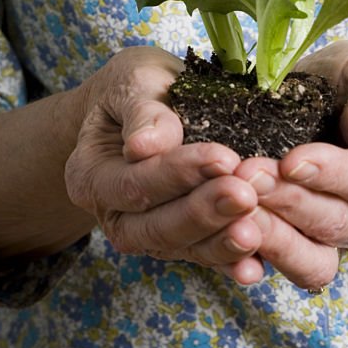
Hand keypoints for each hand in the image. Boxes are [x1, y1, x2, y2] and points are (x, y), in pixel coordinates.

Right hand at [64, 46, 267, 282]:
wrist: (145, 104)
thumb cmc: (139, 88)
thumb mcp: (134, 81)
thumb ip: (142, 111)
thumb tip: (146, 145)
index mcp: (91, 174)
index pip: (133, 184)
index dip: (178, 174)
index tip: (223, 157)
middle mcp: (113, 213)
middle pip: (155, 226)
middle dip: (203, 213)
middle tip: (246, 195)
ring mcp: (146, 233)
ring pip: (181, 248)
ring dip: (219, 243)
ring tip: (255, 232)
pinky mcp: (180, 241)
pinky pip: (203, 257)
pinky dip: (229, 263)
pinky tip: (256, 267)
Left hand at [233, 41, 347, 287]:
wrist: (340, 107)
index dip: (331, 175)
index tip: (292, 160)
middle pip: (334, 223)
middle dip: (287, 201)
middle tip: (246, 175)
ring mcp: (337, 241)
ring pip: (308, 256)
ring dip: (267, 232)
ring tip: (230, 202)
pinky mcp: (299, 248)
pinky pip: (279, 263)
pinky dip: (250, 254)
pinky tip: (221, 233)